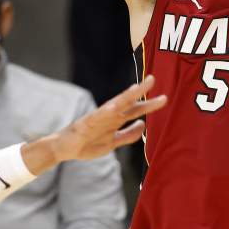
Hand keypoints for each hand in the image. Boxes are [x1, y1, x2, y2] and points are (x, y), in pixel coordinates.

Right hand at [51, 75, 165, 163]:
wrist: (64, 148)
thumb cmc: (87, 143)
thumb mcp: (113, 142)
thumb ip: (127, 135)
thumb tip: (143, 125)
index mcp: (115, 120)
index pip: (134, 109)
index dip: (149, 104)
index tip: (164, 97)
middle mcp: (108, 116)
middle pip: (128, 103)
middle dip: (141, 93)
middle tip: (153, 79)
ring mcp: (98, 118)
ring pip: (114, 105)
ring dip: (126, 96)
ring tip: (137, 88)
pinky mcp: (86, 123)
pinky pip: (97, 116)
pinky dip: (106, 111)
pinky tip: (114, 106)